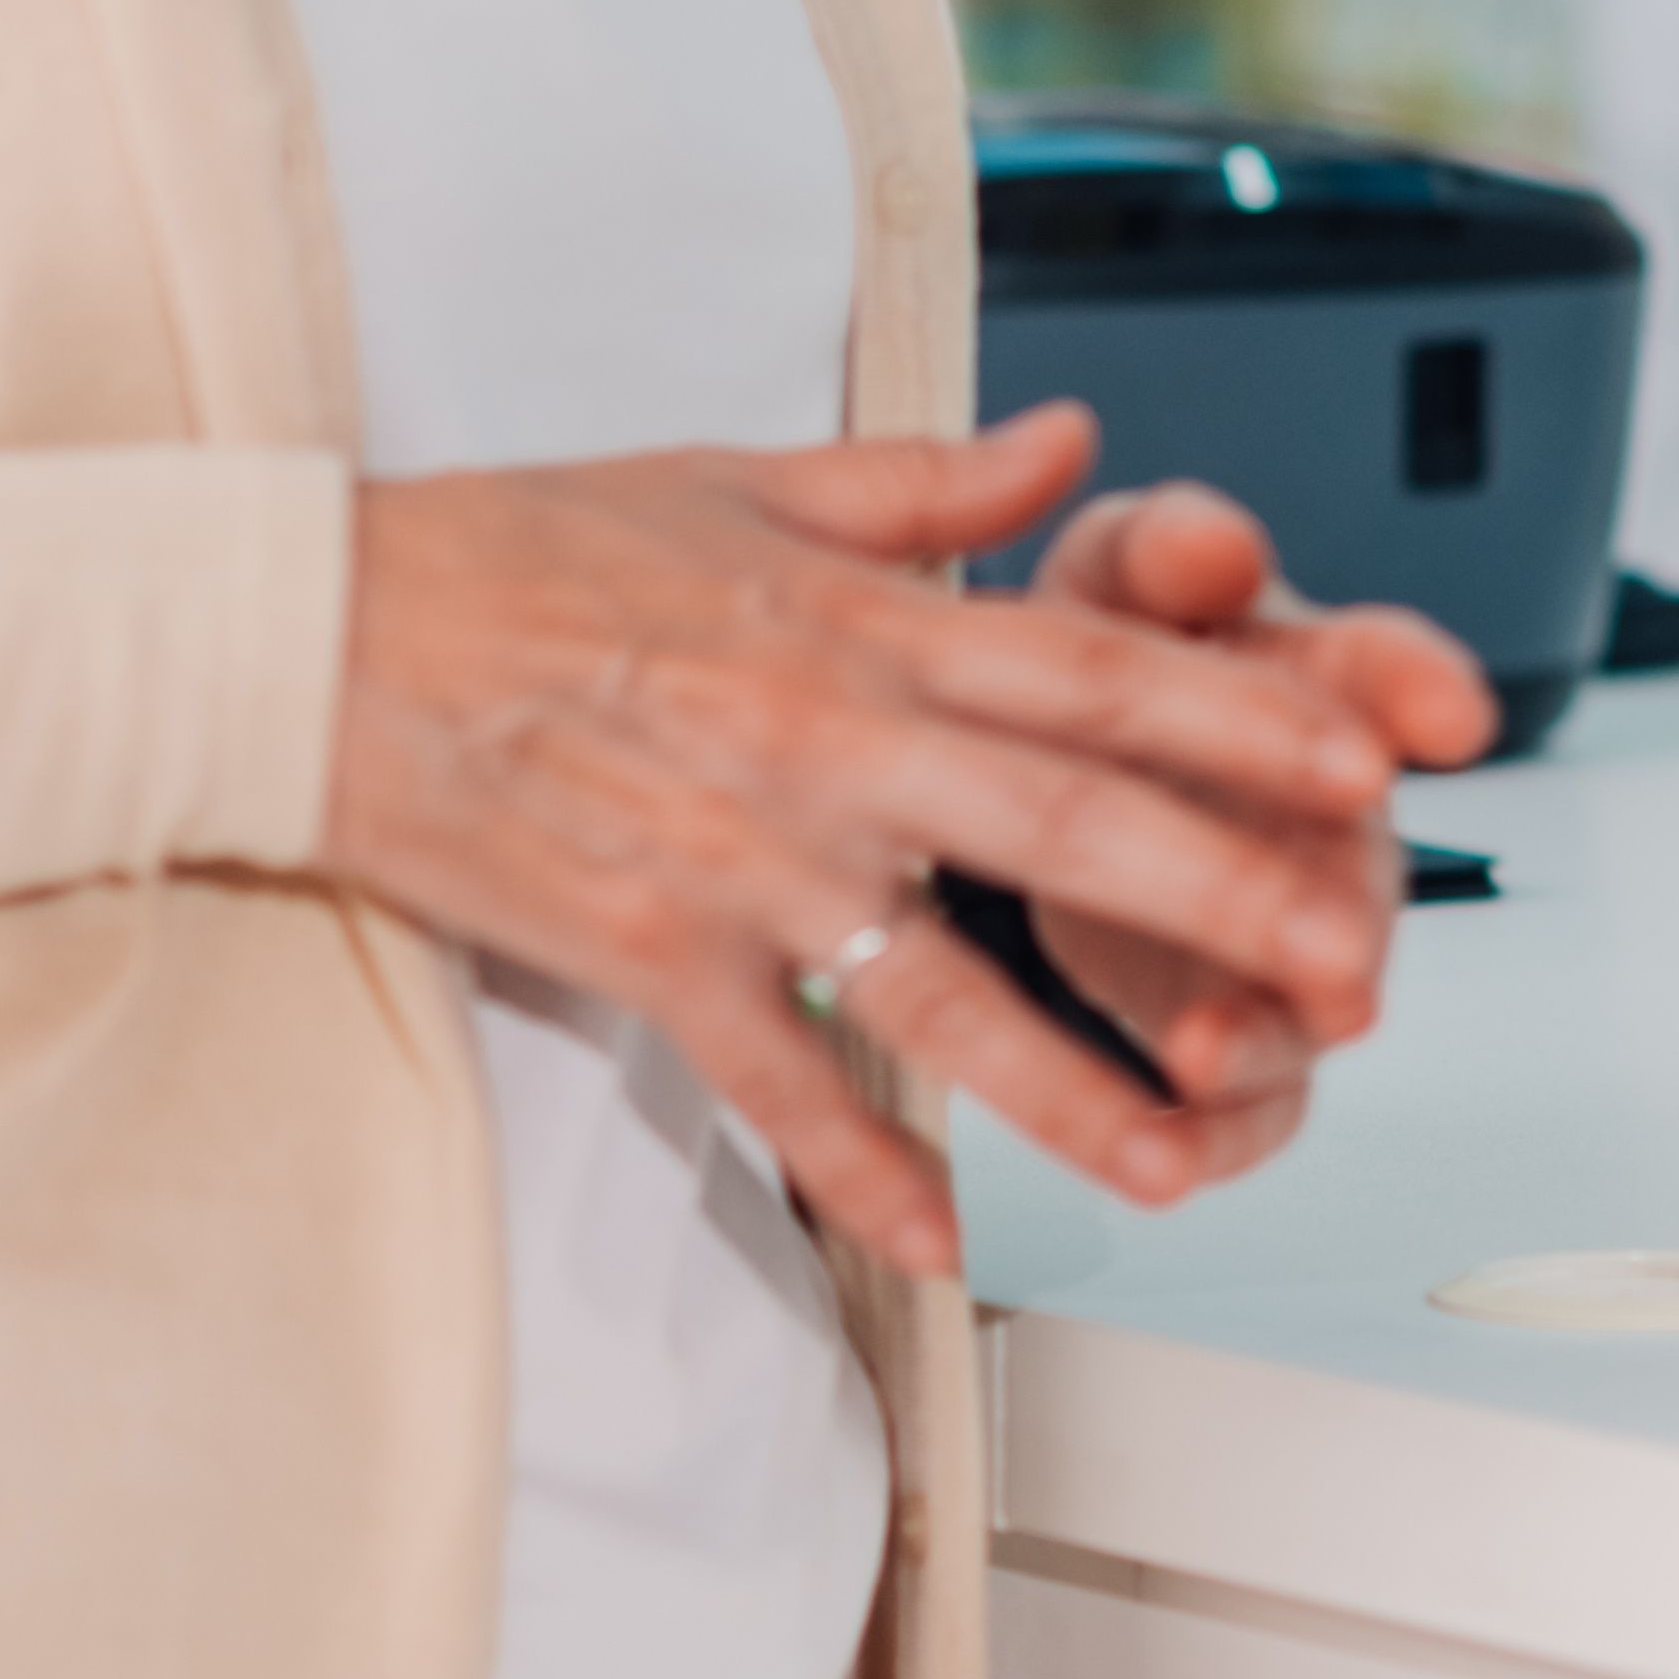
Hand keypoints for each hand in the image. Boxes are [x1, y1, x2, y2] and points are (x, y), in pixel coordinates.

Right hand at [316, 404, 1405, 1281]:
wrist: (313, 635)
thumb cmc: (520, 553)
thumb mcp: (737, 480)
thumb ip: (925, 481)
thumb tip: (1073, 442)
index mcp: (859, 619)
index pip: (1095, 668)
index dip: (1241, 720)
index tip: (1365, 766)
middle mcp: (822, 740)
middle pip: (1061, 825)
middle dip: (1222, 900)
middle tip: (1353, 964)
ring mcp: (734, 858)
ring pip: (936, 985)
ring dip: (1068, 1081)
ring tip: (1186, 1154)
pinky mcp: (636, 949)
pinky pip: (769, 1076)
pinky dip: (854, 1160)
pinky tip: (939, 1236)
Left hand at [1004, 475, 1497, 1186]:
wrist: (1067, 766)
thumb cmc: (1125, 659)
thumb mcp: (1119, 579)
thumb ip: (1165, 552)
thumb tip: (1209, 542)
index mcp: (1316, 687)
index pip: (1386, 673)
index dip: (1421, 689)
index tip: (1445, 712)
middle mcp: (1329, 826)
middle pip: (1367, 873)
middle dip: (1347, 917)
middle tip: (1333, 946)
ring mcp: (1295, 940)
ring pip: (1314, 1006)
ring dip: (1262, 1034)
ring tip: (1199, 1051)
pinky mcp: (1240, 1036)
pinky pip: (1250, 1107)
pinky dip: (1208, 1136)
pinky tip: (1156, 1154)